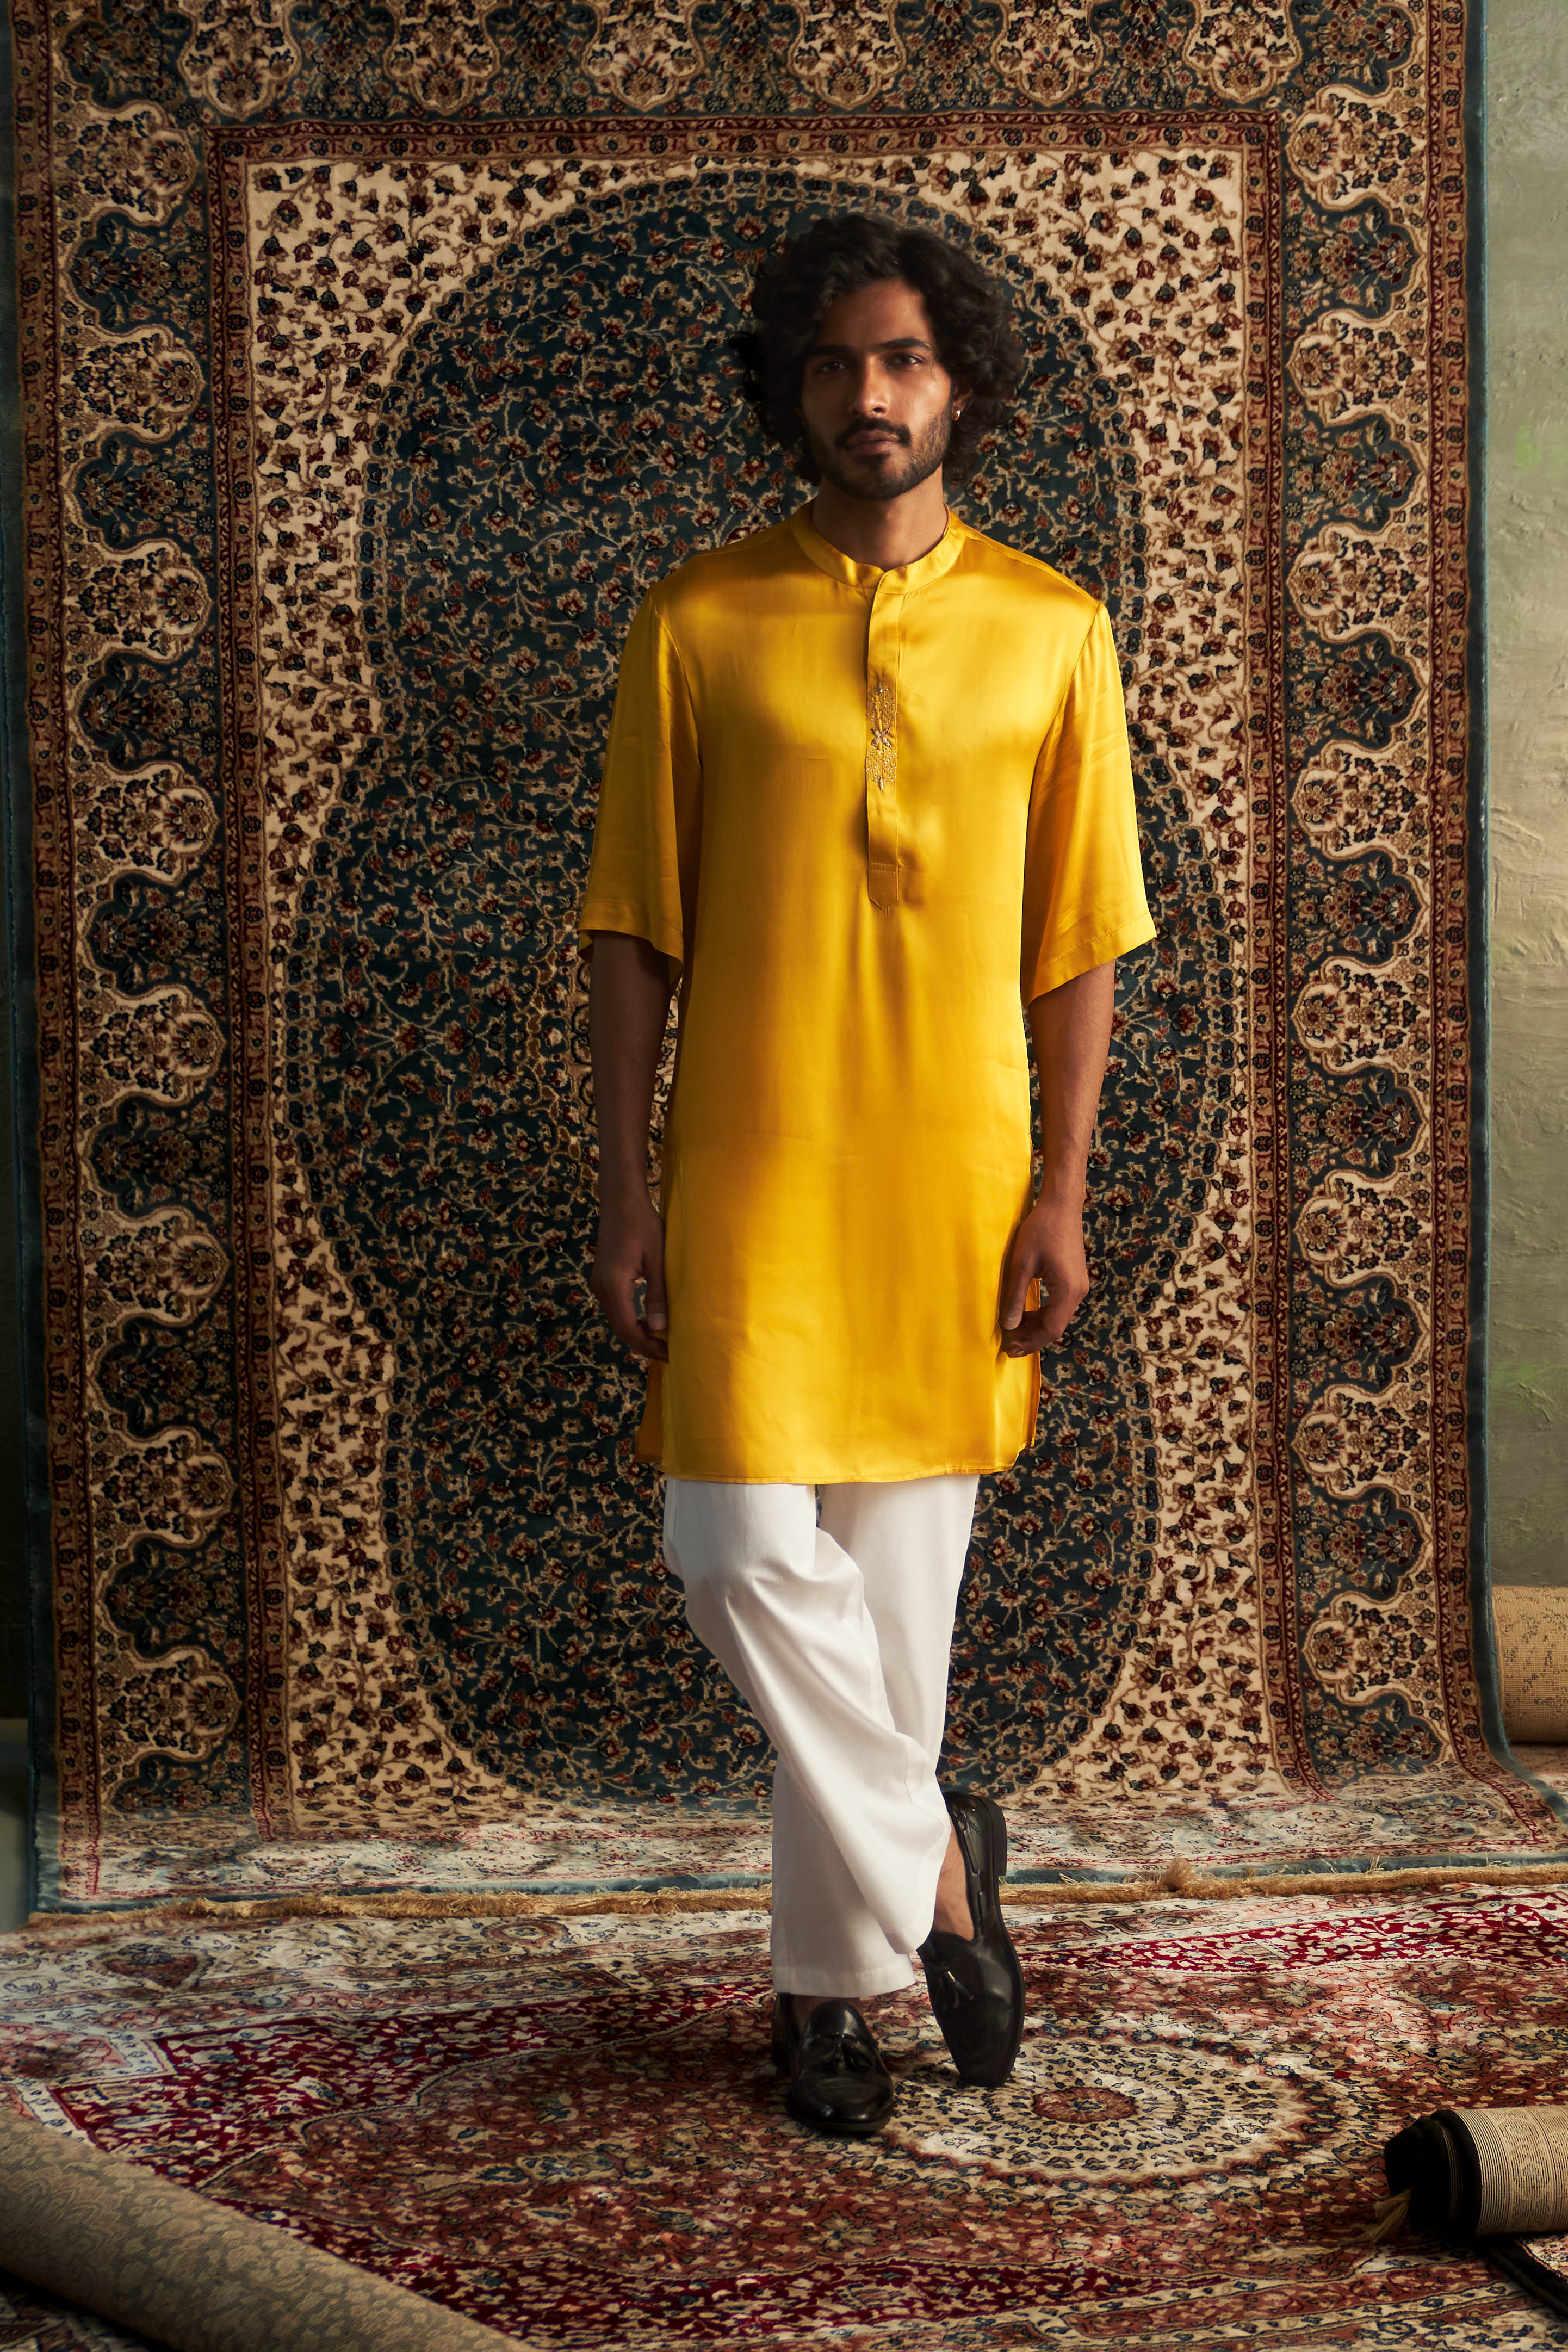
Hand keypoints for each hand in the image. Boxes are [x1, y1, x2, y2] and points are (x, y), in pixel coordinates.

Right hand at [590, 1192, 668, 1361]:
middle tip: (666, 1351)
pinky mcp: (602, 1278)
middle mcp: (601, 1288)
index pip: (628, 1328)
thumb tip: (660, 1328)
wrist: (621, 1201)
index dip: (647, 1345)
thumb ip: (657, 1294)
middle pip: (619, 1328)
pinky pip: (614, 1306)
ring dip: (635, 1332)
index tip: (667, 1353)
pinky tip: (646, 1319)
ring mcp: (598, 1283)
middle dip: (642, 1343)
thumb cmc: (643, 1225)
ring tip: (659, 1339)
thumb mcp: (657, 1259)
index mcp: (614, 1285)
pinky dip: (630, 1318)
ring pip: (615, 1318)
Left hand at [999, 1194, 1089, 1355]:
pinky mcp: (1075, 1279)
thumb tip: (1008, 1326)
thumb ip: (1015, 1296)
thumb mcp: (1022, 1263)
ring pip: (1058, 1317)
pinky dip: (1043, 1314)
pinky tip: (1026, 1314)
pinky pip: (1060, 1305)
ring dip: (1037, 1327)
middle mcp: (1078, 1291)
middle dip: (1032, 1338)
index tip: (1009, 1348)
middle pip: (1056, 1327)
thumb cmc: (1041, 1229)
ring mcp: (1079, 1285)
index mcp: (1067, 1289)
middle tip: (1008, 1345)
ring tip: (1014, 1331)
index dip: (1030, 1342)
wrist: (1062, 1206)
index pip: (1051, 1329)